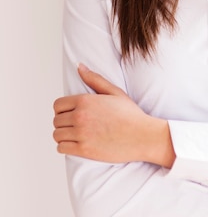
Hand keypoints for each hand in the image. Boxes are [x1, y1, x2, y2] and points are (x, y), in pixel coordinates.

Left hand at [53, 64, 174, 166]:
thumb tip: (79, 66)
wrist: (142, 136)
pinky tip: (76, 144)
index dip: (62, 109)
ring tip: (74, 134)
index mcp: (85, 101)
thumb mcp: (114, 92)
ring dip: (63, 135)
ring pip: (56, 135)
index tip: (71, 113)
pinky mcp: (84, 150)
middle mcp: (80, 116)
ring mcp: (81, 134)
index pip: (58, 105)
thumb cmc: (130, 114)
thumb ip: (94, 79)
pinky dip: (65, 146)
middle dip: (63, 122)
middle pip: (56, 120)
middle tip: (75, 125)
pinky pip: (61, 148)